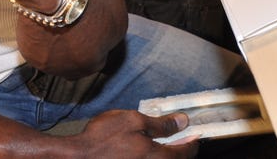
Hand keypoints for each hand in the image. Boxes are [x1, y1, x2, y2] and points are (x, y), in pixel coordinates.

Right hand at [76, 110, 198, 157]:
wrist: (80, 157)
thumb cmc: (104, 138)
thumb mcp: (134, 122)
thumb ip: (161, 124)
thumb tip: (183, 121)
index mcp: (159, 157)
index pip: (186, 152)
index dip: (193, 141)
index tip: (197, 132)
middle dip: (182, 148)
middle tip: (182, 135)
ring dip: (167, 152)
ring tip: (164, 139)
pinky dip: (154, 155)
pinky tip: (146, 146)